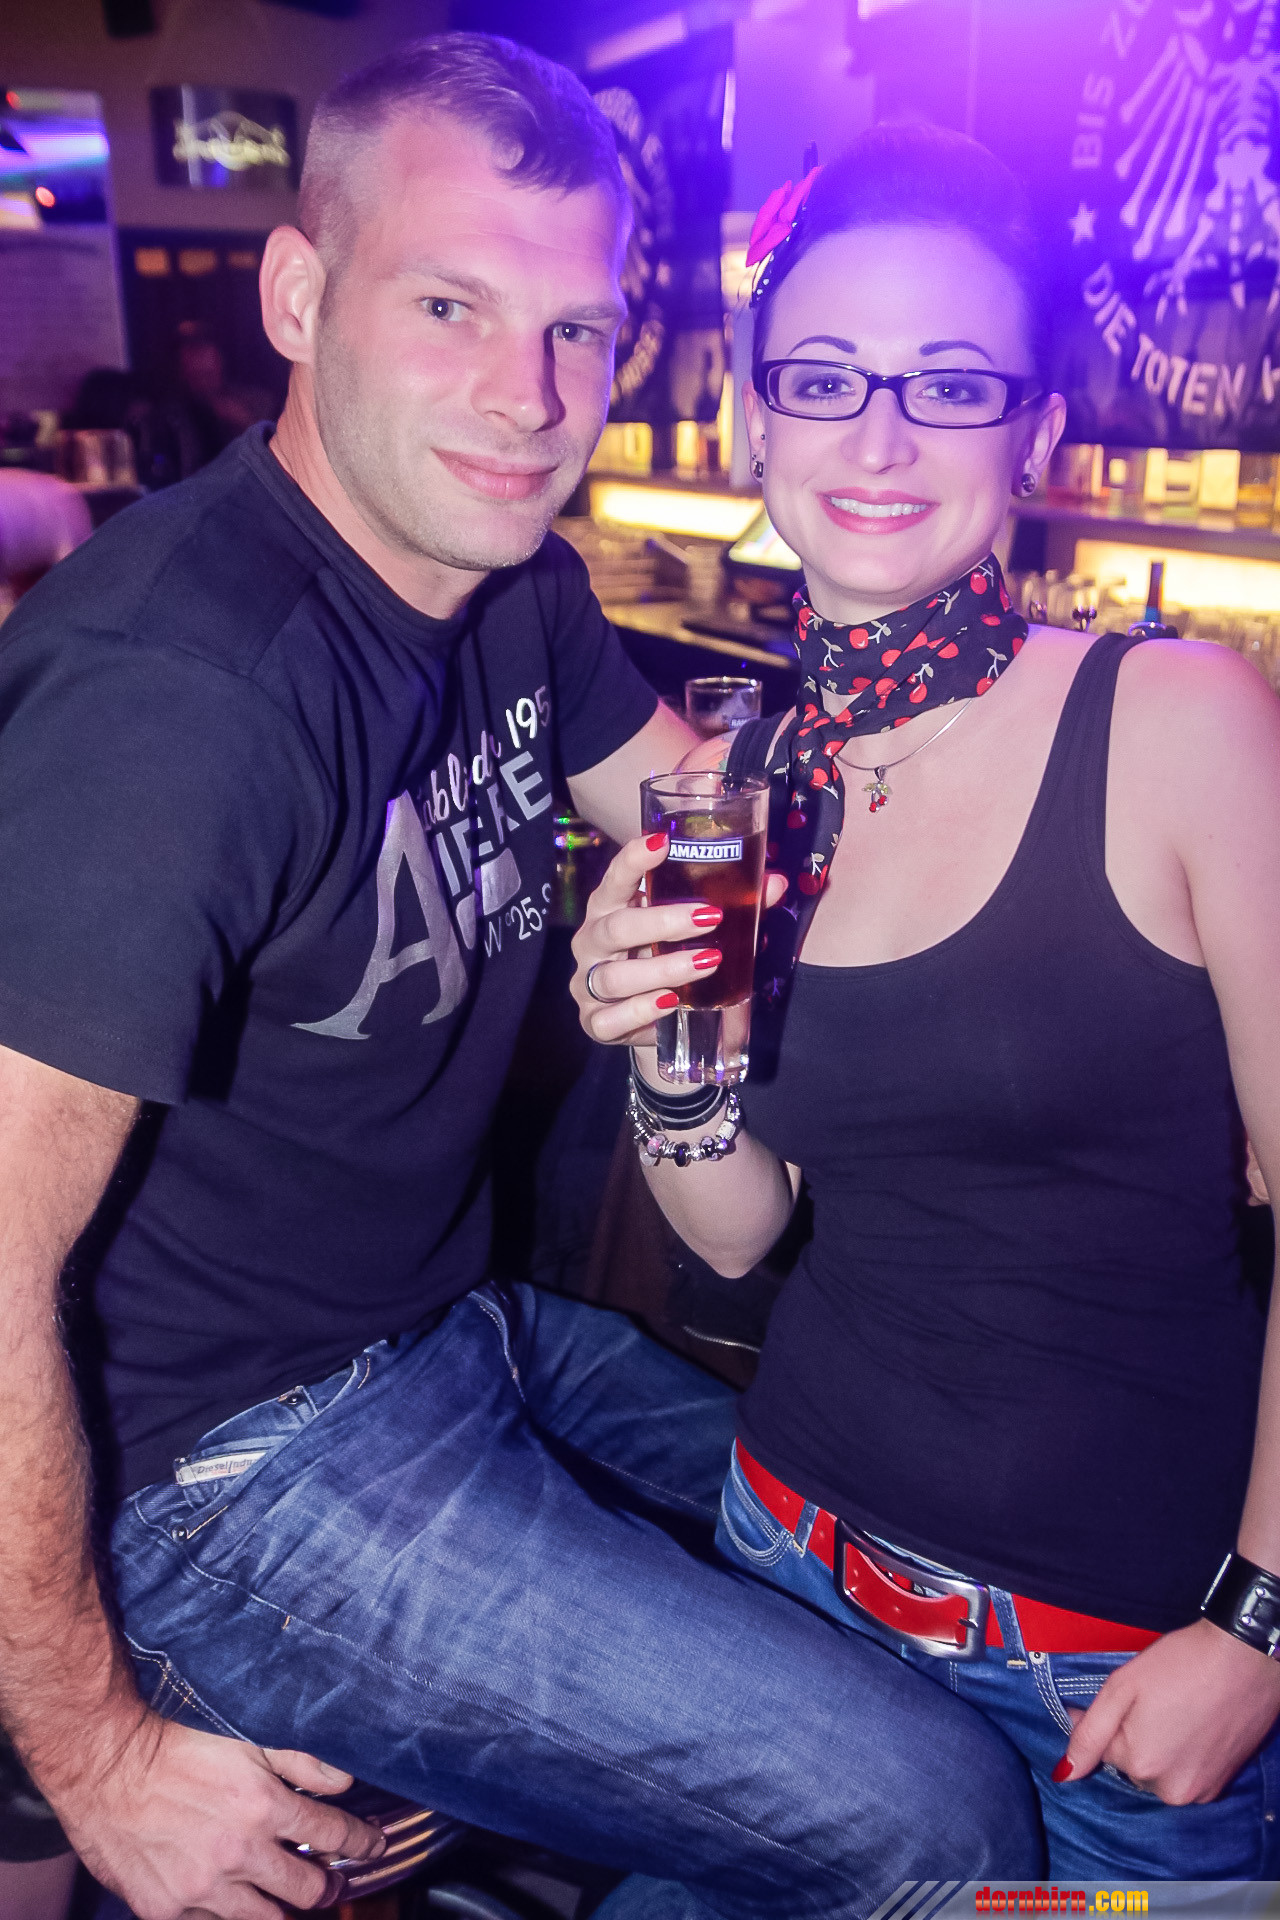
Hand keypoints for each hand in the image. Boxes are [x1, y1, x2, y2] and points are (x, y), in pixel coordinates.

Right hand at [49, 1712, 384, 1918]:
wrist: (106, 1766)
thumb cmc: (176, 1744)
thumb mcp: (247, 1736)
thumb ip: (303, 1759)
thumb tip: (346, 1780)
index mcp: (264, 1808)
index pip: (334, 1837)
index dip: (362, 1843)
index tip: (371, 1846)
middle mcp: (239, 1855)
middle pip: (307, 1891)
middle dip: (325, 1886)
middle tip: (328, 1881)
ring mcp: (203, 1889)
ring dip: (281, 1909)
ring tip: (285, 1898)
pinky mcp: (167, 1910)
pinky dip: (226, 1916)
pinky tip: (230, 1902)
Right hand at [570, 831, 784, 1046]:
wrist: (643, 1017)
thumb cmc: (664, 955)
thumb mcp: (692, 929)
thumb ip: (730, 906)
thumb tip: (775, 884)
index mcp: (610, 907)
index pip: (615, 877)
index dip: (634, 859)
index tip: (662, 842)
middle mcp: (592, 941)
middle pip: (616, 927)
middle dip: (663, 922)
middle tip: (709, 917)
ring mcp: (587, 983)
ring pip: (614, 976)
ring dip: (663, 969)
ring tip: (707, 962)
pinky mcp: (595, 1022)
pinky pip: (610, 1019)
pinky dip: (640, 1012)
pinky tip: (670, 1004)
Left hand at [1055, 1617, 1279, 1804]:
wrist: (1245, 1658)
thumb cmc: (1181, 1664)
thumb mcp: (1122, 1688)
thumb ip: (1090, 1734)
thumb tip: (1063, 1774)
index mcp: (1140, 1764)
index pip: (1104, 1749)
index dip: (1109, 1719)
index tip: (1123, 1697)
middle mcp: (1170, 1790)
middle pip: (1133, 1764)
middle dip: (1136, 1736)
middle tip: (1155, 1700)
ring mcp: (1200, 1791)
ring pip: (1159, 1771)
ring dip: (1160, 1747)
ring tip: (1176, 1710)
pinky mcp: (1221, 1785)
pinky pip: (1186, 1775)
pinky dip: (1184, 1755)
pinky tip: (1194, 1724)